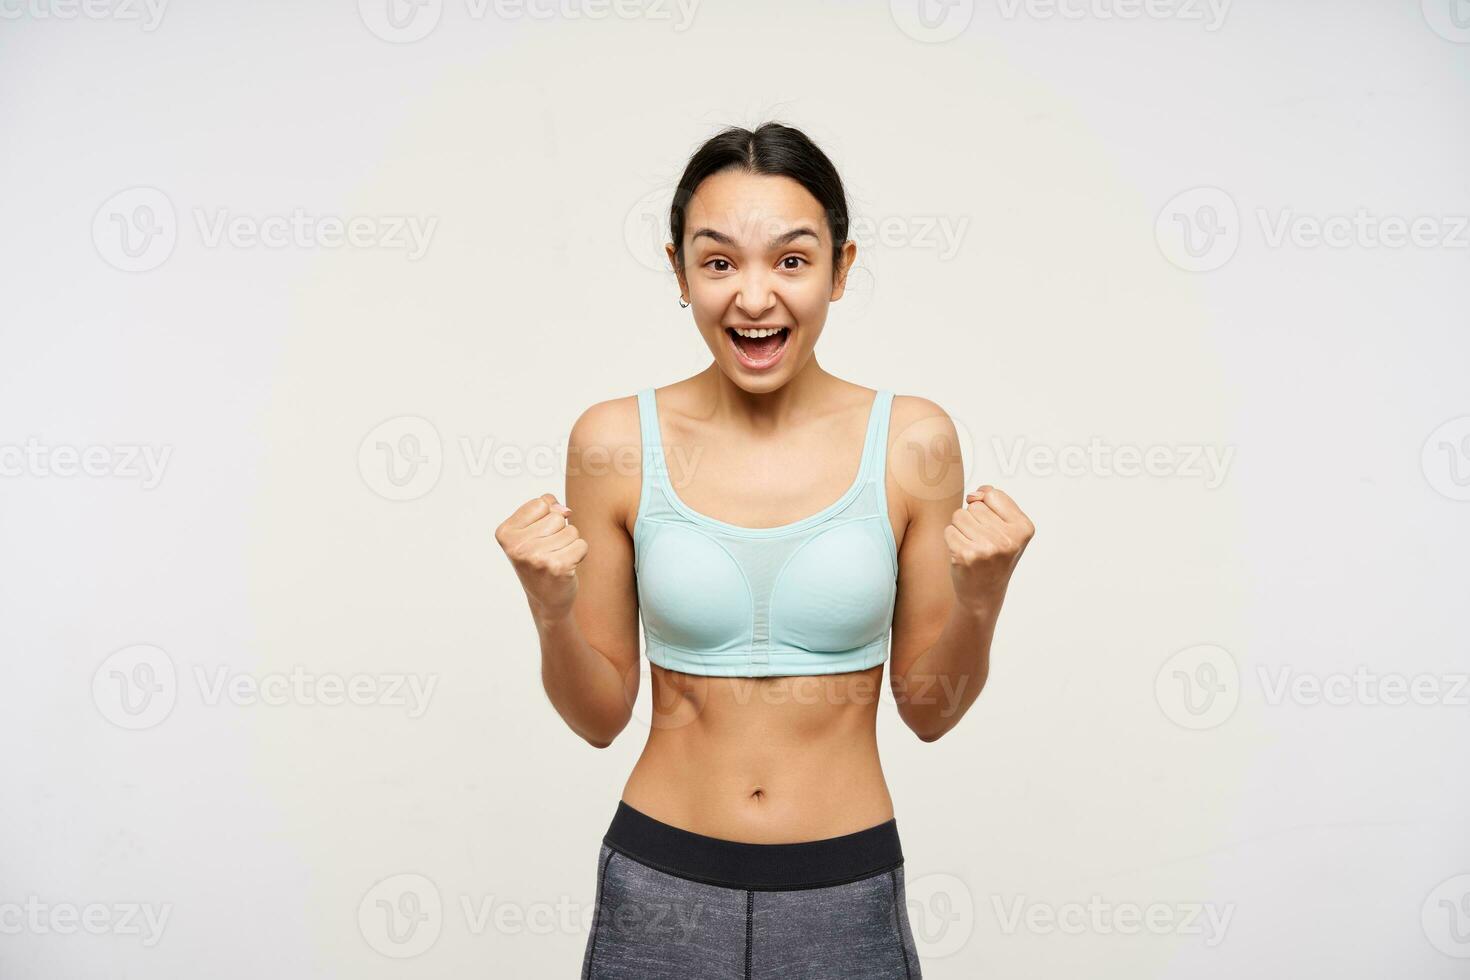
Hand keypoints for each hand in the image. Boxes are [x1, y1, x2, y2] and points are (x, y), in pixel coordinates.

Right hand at [494, 493, 587, 623]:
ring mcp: (537, 558)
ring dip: (569, 543)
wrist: (546, 600)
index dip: (546, 517)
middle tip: (548, 551)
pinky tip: (567, 566)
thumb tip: (565, 510)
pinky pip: (581, 544)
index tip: (537, 537)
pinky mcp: (558, 568)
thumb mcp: (531, 531)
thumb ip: (546, 508)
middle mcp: (517, 547)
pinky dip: (579, 553)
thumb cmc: (539, 560)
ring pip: (571, 530)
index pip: (541, 503)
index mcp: (505, 533)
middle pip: (557, 517)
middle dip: (559, 530)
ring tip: (556, 558)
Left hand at [944, 485, 1033, 612]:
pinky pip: (949, 530)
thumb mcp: (1007, 529)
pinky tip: (963, 553)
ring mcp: (987, 548)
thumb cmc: (994, 559)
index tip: (993, 527)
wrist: (984, 594)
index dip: (987, 507)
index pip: (993, 495)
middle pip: (975, 506)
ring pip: (959, 515)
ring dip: (961, 529)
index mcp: (1023, 528)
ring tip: (973, 546)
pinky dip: (952, 539)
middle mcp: (1008, 538)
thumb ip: (995, 502)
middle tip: (982, 542)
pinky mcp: (966, 555)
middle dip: (974, 520)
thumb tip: (975, 494)